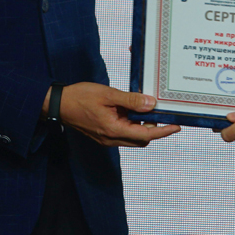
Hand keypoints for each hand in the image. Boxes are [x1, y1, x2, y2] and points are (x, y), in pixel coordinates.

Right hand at [57, 82, 180, 146]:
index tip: (176, 126)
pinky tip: (132, 110)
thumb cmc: (80, 97)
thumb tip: (151, 104)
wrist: (58, 104)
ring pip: (132, 137)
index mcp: (114, 130)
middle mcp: (111, 139)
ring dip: (142, 126)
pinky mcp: (103, 135)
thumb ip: (131, 100)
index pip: (145, 135)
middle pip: (141, 140)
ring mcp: (106, 139)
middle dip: (154, 129)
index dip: (163, 132)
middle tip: (164, 114)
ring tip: (147, 109)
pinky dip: (132, 125)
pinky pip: (123, 133)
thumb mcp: (108, 95)